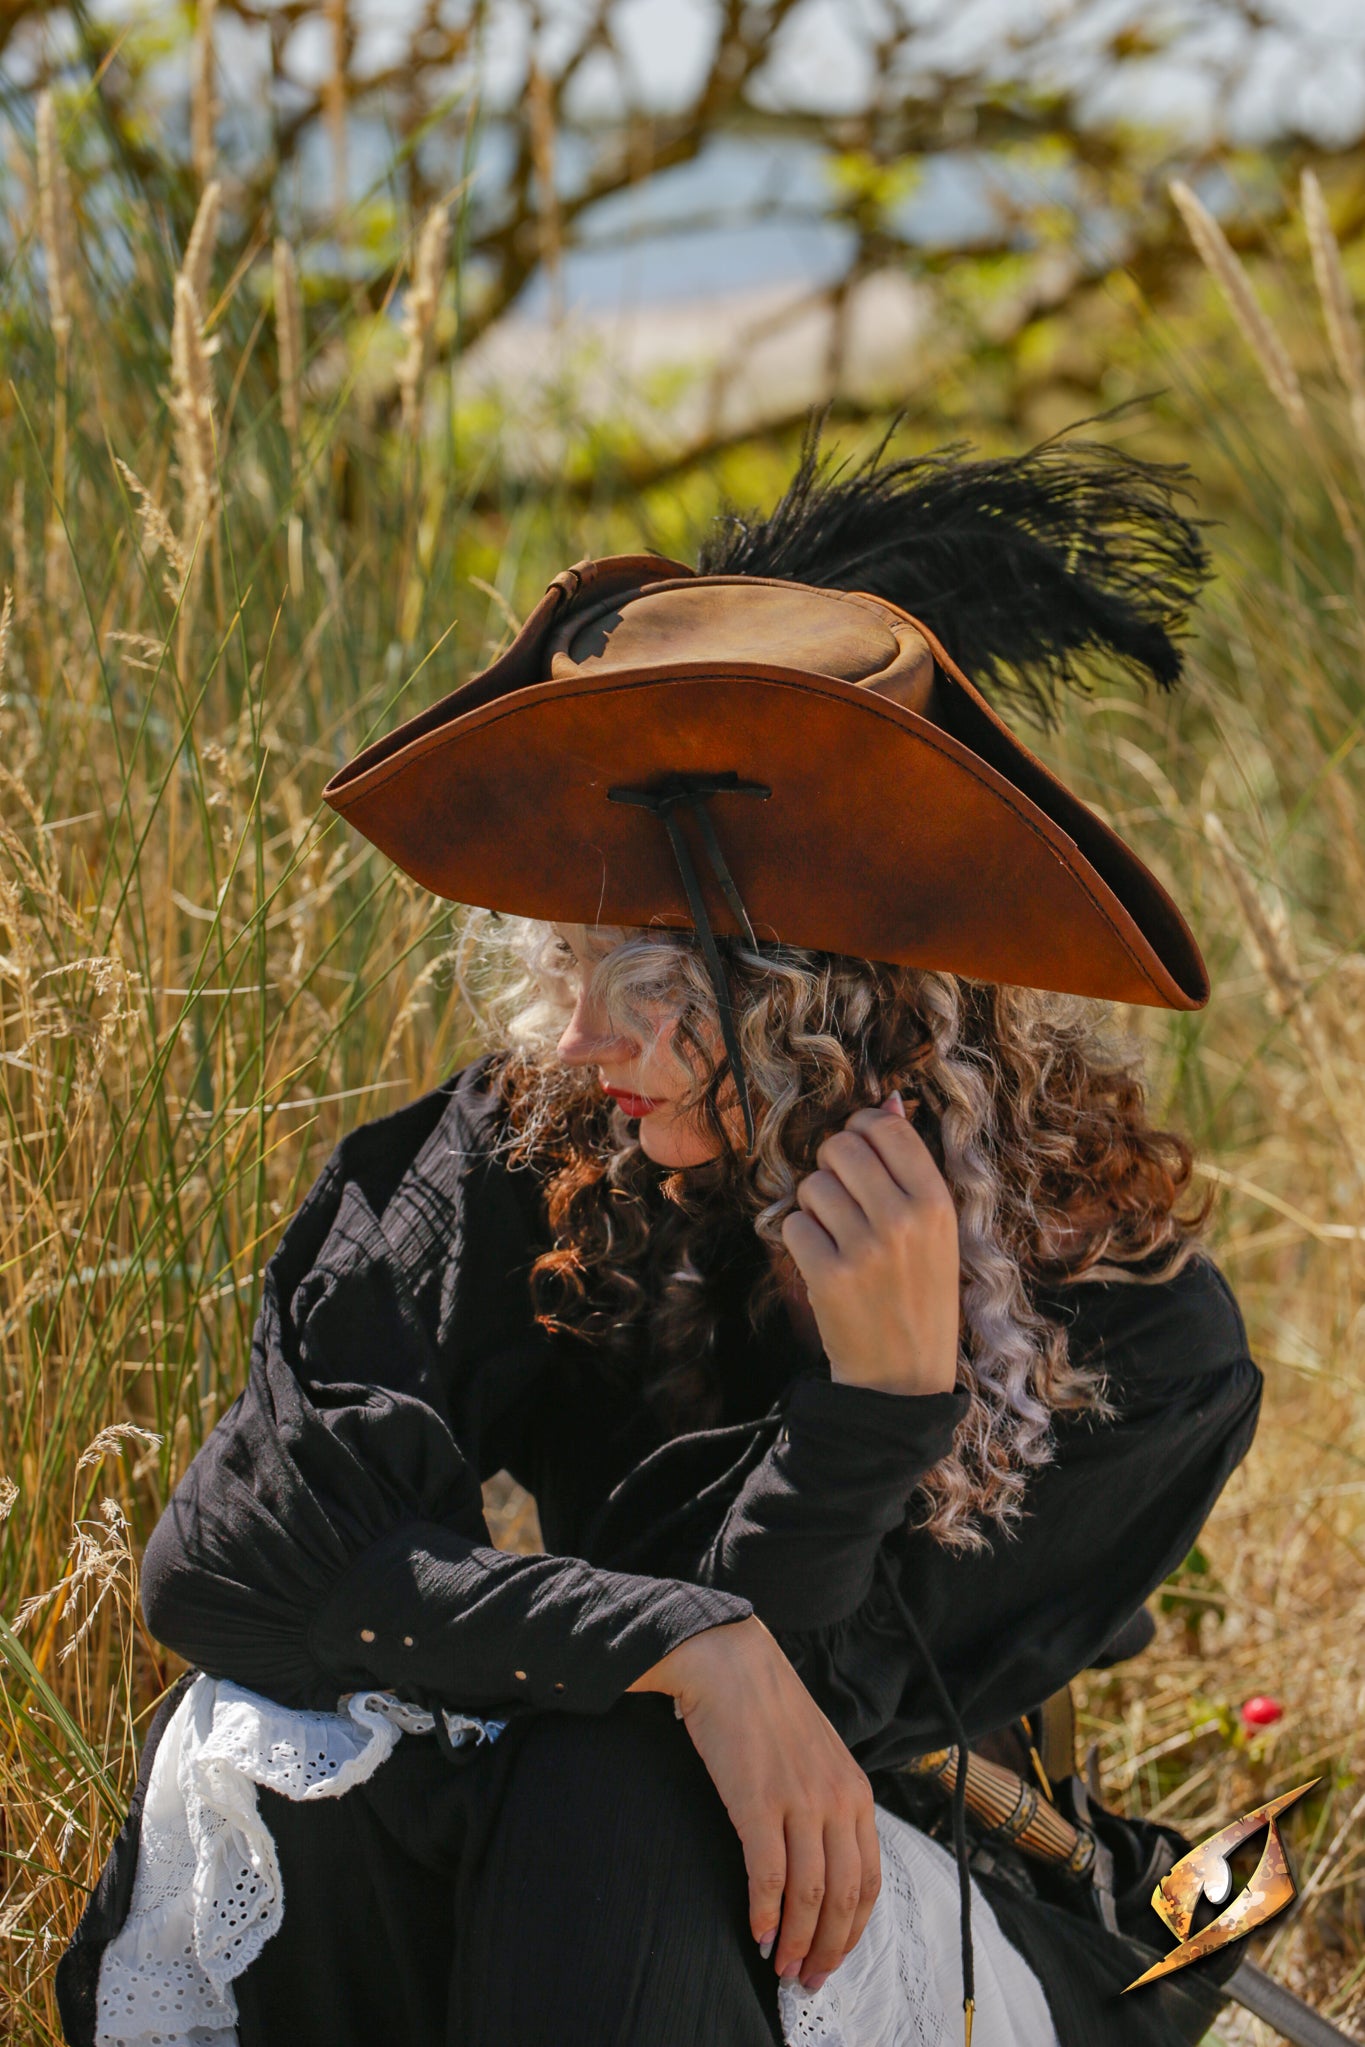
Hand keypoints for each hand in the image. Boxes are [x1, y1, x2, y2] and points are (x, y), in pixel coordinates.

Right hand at [628, 1617, 879, 1991]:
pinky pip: (769, 1875)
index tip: (833, 1958)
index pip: (869, 1880)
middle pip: (845, 1897)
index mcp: (856, 1792)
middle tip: (808, 1977)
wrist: (729, 1662)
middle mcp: (837, 1799)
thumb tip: (823, 1866)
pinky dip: (765, 1912)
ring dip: (798, 1941)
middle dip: (829, 1948)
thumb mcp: (819, 1756)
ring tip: (782, 1966)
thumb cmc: (767, 1710)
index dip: (853, 1930)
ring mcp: (800, 1800)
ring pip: (811, 1895)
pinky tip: (757, 1931)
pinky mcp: (758, 1801)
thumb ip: (829, 1803)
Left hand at [780, 1094, 959, 1395]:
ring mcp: (864, 1248)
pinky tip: (822, 1260)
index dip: (863, 1129)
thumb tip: (889, 1101)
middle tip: (841, 1196)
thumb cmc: (920, 1295)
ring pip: (812, 1185)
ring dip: (813, 1204)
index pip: (887, 1128)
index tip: (859, 1151)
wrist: (902, 1378)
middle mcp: (903, 1220)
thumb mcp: (936, 1231)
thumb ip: (912, 1167)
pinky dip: (799, 1239)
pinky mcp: (827, 1275)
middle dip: (831, 1163)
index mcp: (937, 1203)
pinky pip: (792, 1224)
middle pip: (841, 1146)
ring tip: (836, 1234)